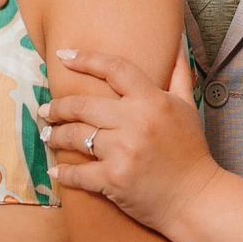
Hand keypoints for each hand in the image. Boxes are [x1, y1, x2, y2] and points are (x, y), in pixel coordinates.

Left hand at [44, 50, 218, 234]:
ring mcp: (122, 151)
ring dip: (55, 135)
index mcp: (153, 101)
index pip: (114, 69)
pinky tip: (55, 171)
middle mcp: (135, 123)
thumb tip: (176, 43)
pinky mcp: (113, 180)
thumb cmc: (191, 152)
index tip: (63, 55)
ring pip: (75, 136)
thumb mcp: (188, 108)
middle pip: (82, 105)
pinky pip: (78, 173)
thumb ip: (178, 74)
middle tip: (46, 110)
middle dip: (58, 107)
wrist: (196, 198)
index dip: (85, 59)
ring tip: (48, 135)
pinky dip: (63, 173)